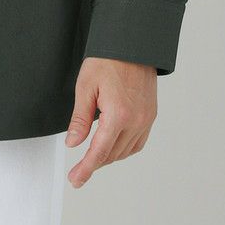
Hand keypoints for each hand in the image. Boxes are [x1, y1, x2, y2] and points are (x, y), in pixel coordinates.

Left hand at [64, 57, 156, 187]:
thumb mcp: (86, 86)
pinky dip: (123, 148)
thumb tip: (73, 143)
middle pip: (112, 154)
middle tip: (78, 167)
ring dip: (109, 156)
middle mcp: (136, 121)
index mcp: (118, 115)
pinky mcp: (151, 116)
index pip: (99, 152)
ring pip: (126, 151)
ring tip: (93, 154)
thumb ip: (80, 118)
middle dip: (94, 162)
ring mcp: (146, 119)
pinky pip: (137, 142)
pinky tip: (112, 143)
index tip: (75, 180)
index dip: (85, 169)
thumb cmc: (108, 60)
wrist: (132, 44)